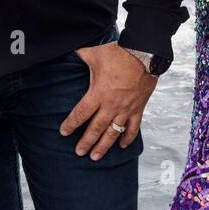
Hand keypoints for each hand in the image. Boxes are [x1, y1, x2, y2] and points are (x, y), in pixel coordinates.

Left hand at [59, 43, 157, 159]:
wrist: (144, 54)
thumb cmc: (118, 54)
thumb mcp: (94, 54)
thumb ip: (80, 56)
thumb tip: (70, 52)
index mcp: (98, 93)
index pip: (81, 113)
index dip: (71, 124)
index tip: (63, 132)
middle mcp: (111, 105)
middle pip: (96, 128)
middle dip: (86, 142)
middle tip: (79, 152)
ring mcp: (126, 109)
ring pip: (113, 133)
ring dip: (103, 146)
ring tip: (95, 157)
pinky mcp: (138, 108)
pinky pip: (133, 128)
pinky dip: (127, 138)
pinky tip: (121, 146)